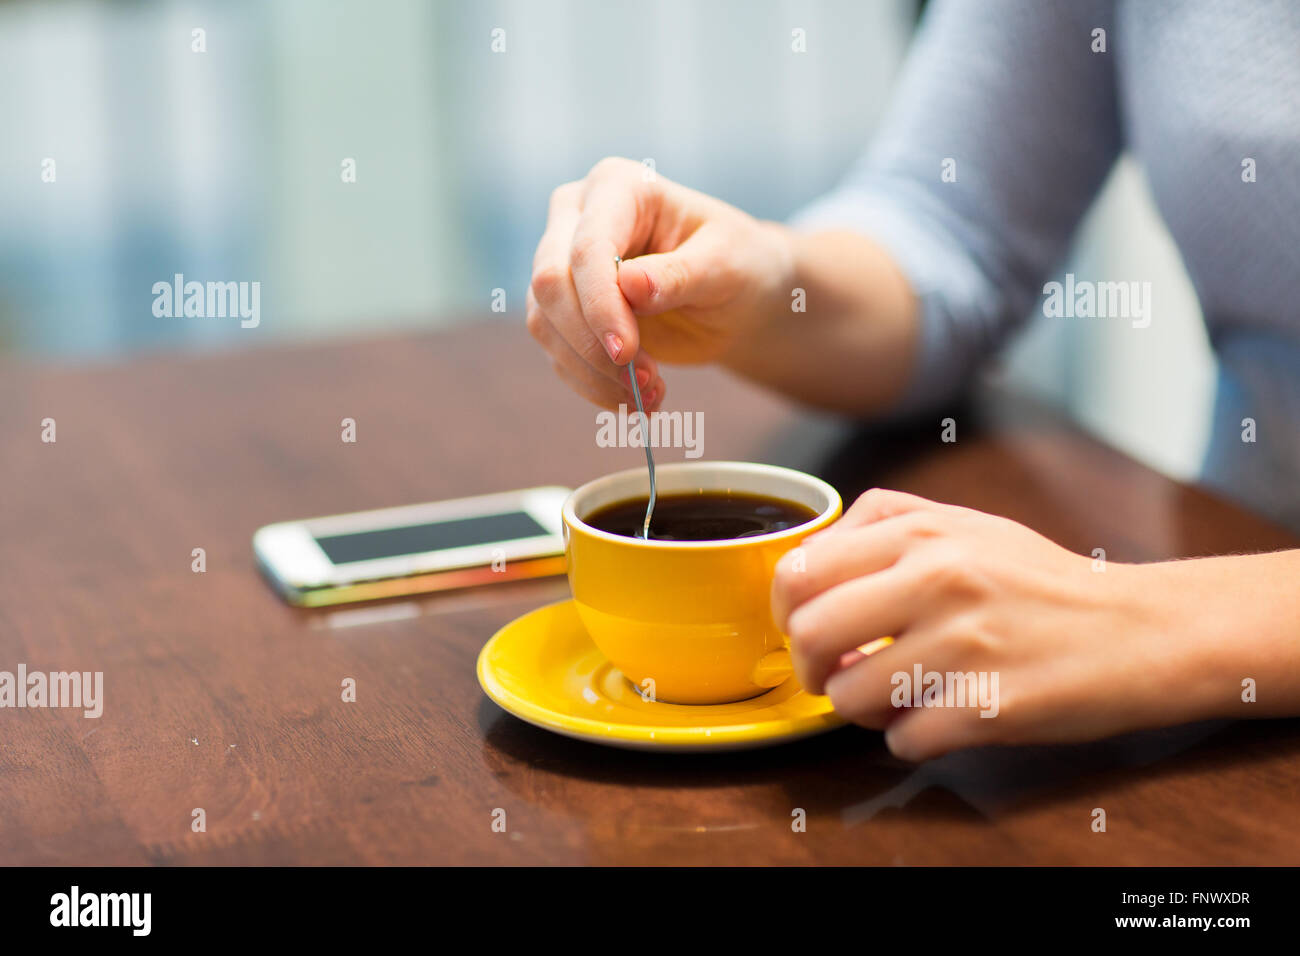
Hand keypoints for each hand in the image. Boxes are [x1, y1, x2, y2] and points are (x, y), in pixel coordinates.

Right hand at [526, 157, 794, 409]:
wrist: (738, 295)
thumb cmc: (738, 263)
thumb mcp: (725, 265)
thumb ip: (679, 274)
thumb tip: (630, 286)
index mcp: (618, 187)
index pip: (588, 247)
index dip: (600, 304)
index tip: (627, 354)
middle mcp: (577, 217)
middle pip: (550, 282)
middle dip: (591, 342)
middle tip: (643, 383)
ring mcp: (563, 262)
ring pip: (544, 322)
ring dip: (592, 371)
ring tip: (650, 396)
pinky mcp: (564, 309)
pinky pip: (558, 351)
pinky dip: (592, 384)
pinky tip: (635, 399)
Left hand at [771, 489, 1223, 760]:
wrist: (1140, 630)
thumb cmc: (1042, 582)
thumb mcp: (964, 524)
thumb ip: (885, 526)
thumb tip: (807, 563)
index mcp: (923, 531)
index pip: (800, 569)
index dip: (787, 609)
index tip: (802, 626)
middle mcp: (938, 579)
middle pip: (809, 634)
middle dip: (810, 666)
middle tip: (834, 672)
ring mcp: (964, 645)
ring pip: (848, 696)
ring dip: (862, 708)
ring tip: (898, 695)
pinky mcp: (988, 707)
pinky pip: (902, 740)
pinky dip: (911, 738)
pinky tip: (942, 717)